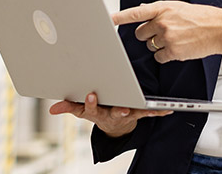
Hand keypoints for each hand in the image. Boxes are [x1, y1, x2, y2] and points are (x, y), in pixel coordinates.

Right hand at [48, 92, 170, 137]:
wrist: (114, 125)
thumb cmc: (98, 110)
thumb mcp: (81, 110)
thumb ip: (68, 107)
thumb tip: (53, 109)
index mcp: (96, 112)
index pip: (91, 108)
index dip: (90, 103)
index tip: (91, 95)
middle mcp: (111, 113)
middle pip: (113, 112)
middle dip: (117, 110)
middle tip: (122, 108)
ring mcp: (125, 114)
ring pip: (132, 112)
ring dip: (139, 110)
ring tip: (148, 108)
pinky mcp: (137, 113)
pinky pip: (147, 112)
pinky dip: (157, 111)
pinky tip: (167, 109)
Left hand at [112, 1, 221, 62]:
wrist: (218, 29)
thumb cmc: (201, 17)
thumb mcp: (178, 7)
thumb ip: (159, 9)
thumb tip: (141, 9)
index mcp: (163, 8)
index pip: (136, 13)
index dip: (120, 17)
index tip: (107, 19)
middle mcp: (162, 21)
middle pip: (140, 33)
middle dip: (148, 35)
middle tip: (163, 33)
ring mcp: (167, 36)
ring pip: (150, 46)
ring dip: (159, 45)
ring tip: (176, 39)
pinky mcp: (172, 50)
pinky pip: (159, 56)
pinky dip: (166, 55)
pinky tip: (178, 48)